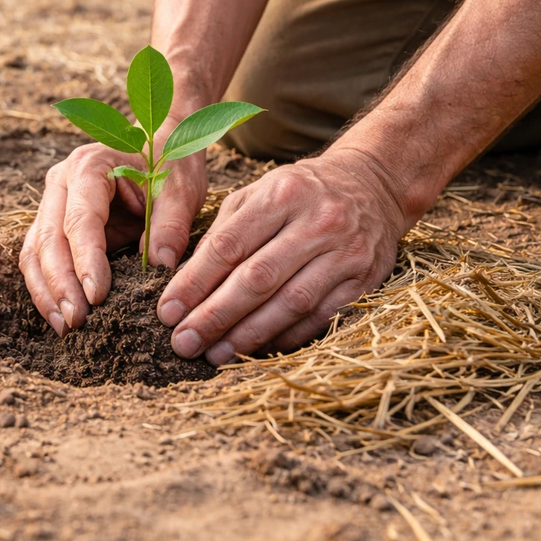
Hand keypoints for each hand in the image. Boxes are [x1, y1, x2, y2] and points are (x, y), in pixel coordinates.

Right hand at [21, 141, 207, 335]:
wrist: (160, 147)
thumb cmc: (170, 165)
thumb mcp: (181, 189)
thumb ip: (172, 224)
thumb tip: (160, 265)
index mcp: (89, 167)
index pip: (80, 219)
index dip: (85, 259)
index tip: (97, 295)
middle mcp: (61, 183)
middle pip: (48, 239)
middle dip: (60, 284)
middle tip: (77, 321)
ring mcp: (53, 204)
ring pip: (34, 252)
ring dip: (46, 292)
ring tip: (65, 327)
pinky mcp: (55, 225)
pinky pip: (41, 259)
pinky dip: (48, 289)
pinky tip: (60, 315)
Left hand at [156, 149, 408, 363]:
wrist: (373, 185)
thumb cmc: (300, 193)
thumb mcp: (257, 194)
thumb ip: (222, 233)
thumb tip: (184, 283)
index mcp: (281, 194)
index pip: (229, 246)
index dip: (194, 283)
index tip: (167, 311)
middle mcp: (317, 221)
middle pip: (258, 279)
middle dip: (215, 316)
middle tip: (184, 342)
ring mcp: (345, 252)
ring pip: (290, 303)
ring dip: (248, 335)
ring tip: (215, 355)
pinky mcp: (364, 279)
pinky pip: (320, 318)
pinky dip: (285, 337)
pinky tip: (256, 350)